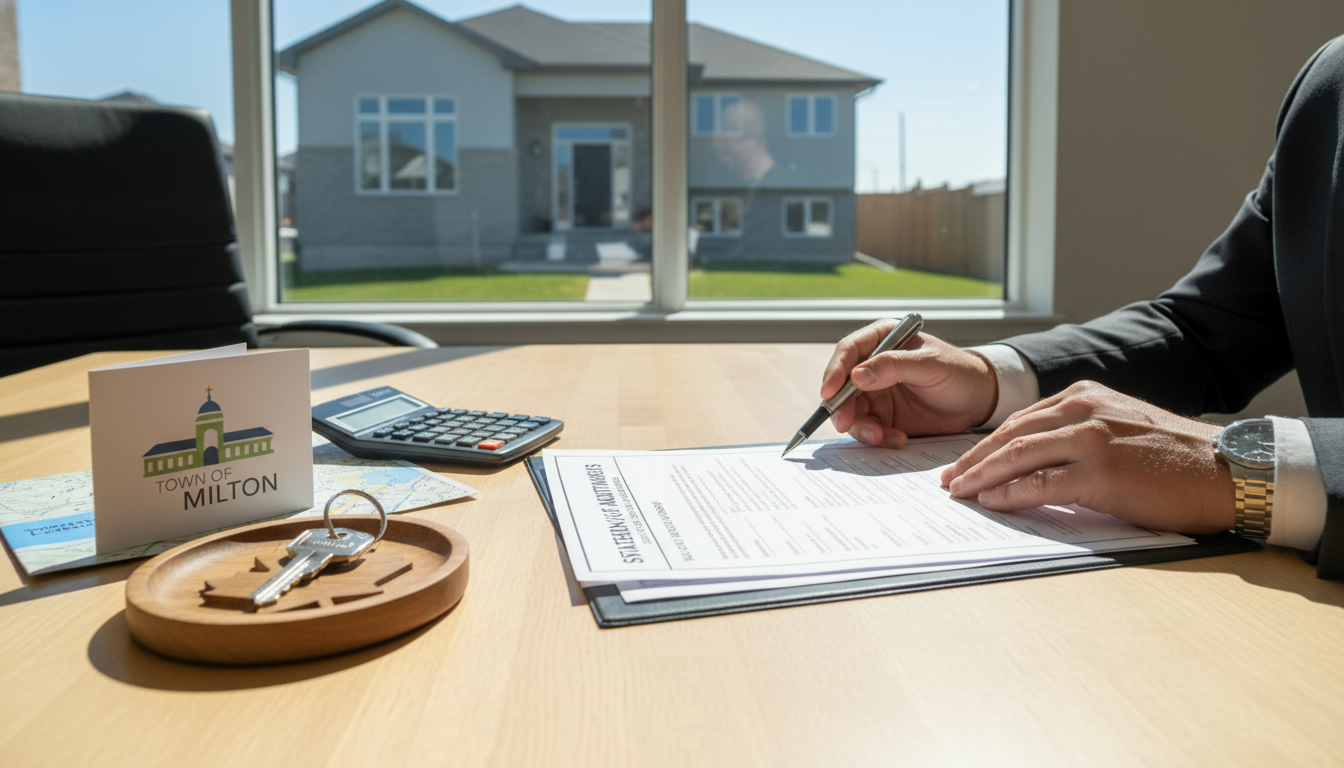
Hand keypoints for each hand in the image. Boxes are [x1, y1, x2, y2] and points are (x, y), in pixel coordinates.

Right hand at [821, 321, 998, 446]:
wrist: (977, 402)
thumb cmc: (958, 373)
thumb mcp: (930, 365)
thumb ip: (894, 366)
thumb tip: (857, 375)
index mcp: (882, 339)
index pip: (849, 351)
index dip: (835, 371)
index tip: (829, 392)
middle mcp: (873, 365)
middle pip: (842, 385)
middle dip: (842, 407)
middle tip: (847, 424)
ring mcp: (876, 392)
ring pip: (851, 410)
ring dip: (861, 427)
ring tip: (882, 436)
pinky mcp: (883, 416)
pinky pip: (867, 428)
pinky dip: (877, 437)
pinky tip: (897, 438)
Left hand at [939, 381, 1234, 533]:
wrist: (1224, 471)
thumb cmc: (1173, 460)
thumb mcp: (1118, 430)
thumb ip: (1078, 436)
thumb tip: (1035, 464)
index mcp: (1084, 398)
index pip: (1020, 420)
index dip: (986, 444)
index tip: (963, 464)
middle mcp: (1083, 410)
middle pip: (1010, 434)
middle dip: (972, 459)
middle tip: (948, 480)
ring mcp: (1090, 439)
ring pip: (1017, 454)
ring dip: (981, 475)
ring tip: (958, 492)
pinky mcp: (1099, 472)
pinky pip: (1041, 483)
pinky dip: (1010, 493)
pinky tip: (990, 501)